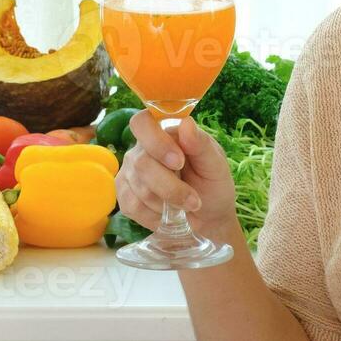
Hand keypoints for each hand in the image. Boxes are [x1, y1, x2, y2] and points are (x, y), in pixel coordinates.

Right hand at [115, 110, 238, 235]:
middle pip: (142, 163)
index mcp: (164, 133)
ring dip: (167, 203)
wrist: (208, 218)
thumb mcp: (215, 164)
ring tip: (184, 206)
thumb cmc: (212, 185)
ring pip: (139, 188)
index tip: (179, 162)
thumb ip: (201, 144)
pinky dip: (155, 216)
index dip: (156, 143)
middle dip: (171, 187)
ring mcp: (130, 172)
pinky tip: (168, 214)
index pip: (142, 123)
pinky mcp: (124, 195)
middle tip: (194, 200)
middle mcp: (141, 149)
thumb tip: (186, 123)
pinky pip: (132, 206)